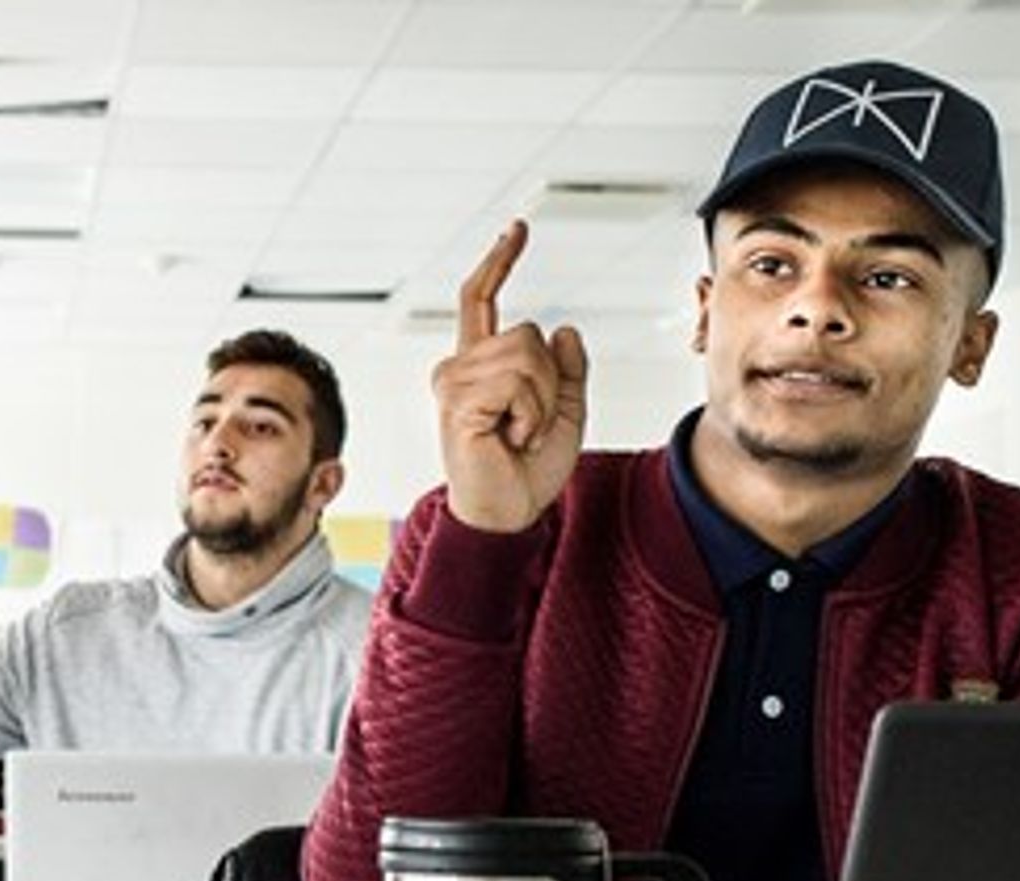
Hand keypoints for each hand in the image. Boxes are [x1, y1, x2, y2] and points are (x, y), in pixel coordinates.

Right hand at [430, 220, 589, 533]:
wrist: (509, 513)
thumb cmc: (528, 470)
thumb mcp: (566, 411)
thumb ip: (566, 370)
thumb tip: (564, 331)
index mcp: (479, 365)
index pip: (482, 299)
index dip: (499, 261)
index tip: (517, 228)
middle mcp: (458, 367)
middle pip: (526, 333)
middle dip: (549, 381)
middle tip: (531, 425)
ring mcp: (453, 382)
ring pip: (526, 354)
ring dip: (542, 399)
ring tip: (521, 433)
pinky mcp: (457, 400)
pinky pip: (518, 381)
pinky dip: (531, 412)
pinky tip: (512, 437)